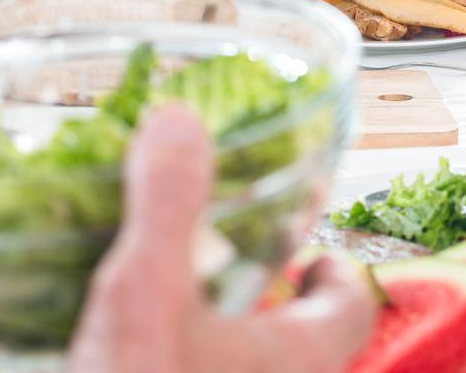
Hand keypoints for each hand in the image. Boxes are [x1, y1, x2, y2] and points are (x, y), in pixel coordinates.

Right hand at [67, 103, 376, 372]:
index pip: (354, 307)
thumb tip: (181, 117)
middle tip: (225, 277)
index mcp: (302, 358)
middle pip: (302, 350)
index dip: (338, 272)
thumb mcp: (143, 297)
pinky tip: (111, 371)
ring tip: (165, 322)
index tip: (309, 253)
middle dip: (269, 313)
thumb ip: (167, 204)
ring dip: (219, 352)